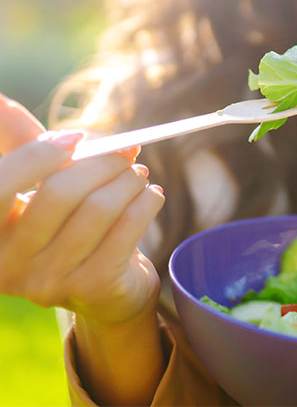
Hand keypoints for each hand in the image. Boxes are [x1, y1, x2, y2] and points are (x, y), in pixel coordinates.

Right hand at [0, 93, 164, 325]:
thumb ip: (23, 145)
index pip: (1, 183)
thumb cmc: (67, 224)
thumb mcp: (40, 184)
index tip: (76, 137)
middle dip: (103, 161)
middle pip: (59, 192)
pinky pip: (129, 228)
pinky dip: (148, 202)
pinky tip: (151, 196)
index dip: (40, 153)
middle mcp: (7, 264)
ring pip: (99, 208)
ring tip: (139, 173)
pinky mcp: (92, 287)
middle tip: (126, 150)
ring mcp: (48, 281)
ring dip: (130, 180)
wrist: (104, 288)